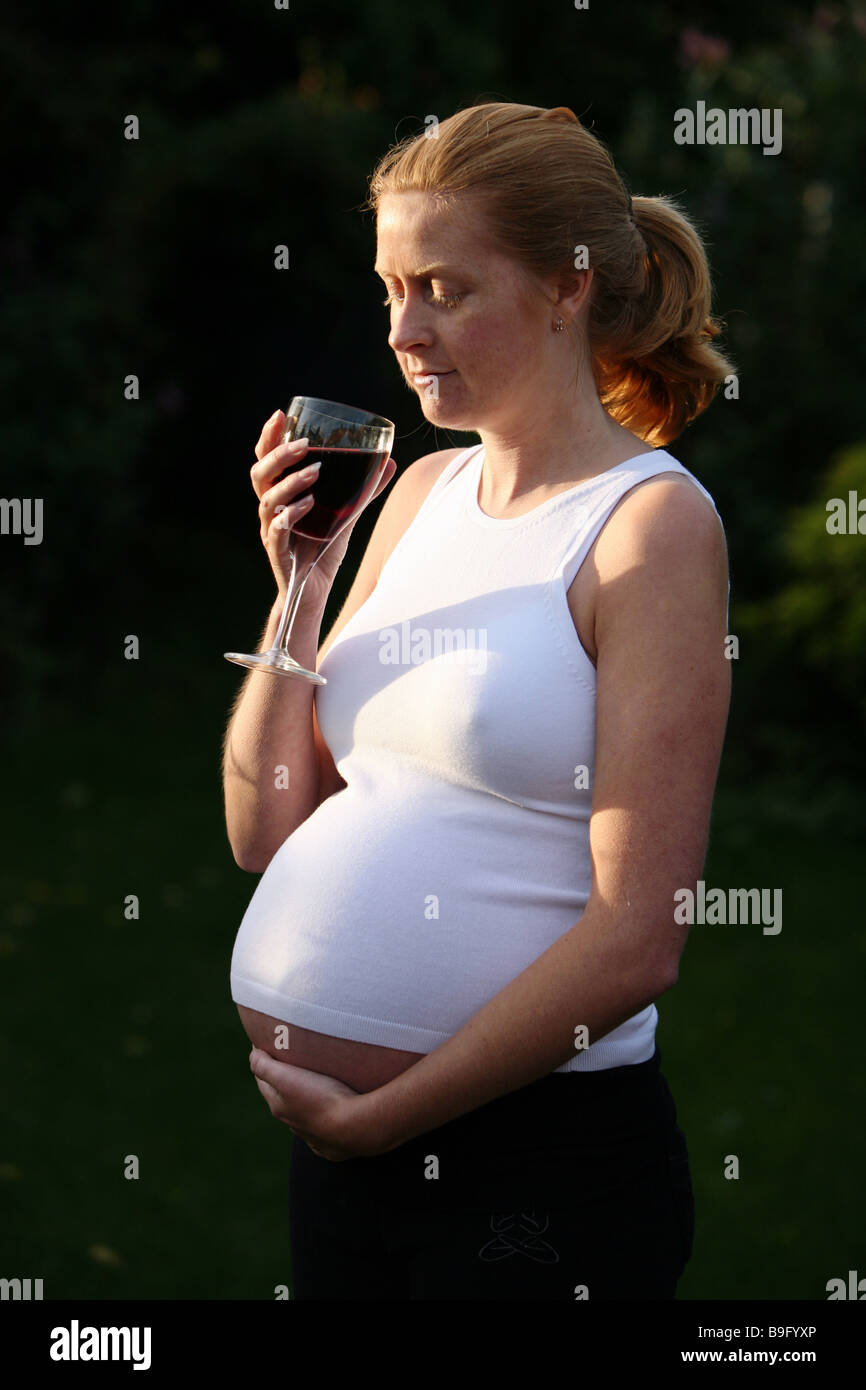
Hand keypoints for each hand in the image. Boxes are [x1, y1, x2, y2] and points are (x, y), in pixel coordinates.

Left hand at [249, 1048, 384, 1160]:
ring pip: (302, 1114)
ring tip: (314, 1083)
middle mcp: (293, 1123)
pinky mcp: (333, 1144)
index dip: (261, 1062)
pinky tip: (331, 1112)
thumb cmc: (321, 1098)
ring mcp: (314, 1136)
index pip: (263, 1081)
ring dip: (304, 1100)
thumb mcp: (287, 1077)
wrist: (355, 1128)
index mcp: (279, 1107)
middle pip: (281, 1098)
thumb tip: (253, 1054)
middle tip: (289, 1061)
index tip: (266, 1045)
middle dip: (282, 1081)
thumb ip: (264, 1066)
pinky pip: (323, 1128)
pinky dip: (322, 1117)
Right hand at [251, 410, 396, 610]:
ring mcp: (271, 532)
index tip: (280, 414)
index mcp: (281, 496)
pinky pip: (276, 532)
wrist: (312, 593)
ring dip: (291, 482)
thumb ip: (363, 490)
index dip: (269, 438)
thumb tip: (389, 462)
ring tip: (315, 471)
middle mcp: (271, 511)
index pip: (266, 461)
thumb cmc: (323, 550)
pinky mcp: (277, 554)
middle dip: (278, 455)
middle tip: (304, 444)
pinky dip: (291, 516)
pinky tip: (307, 505)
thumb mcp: (346, 515)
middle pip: (259, 475)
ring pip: (268, 501)